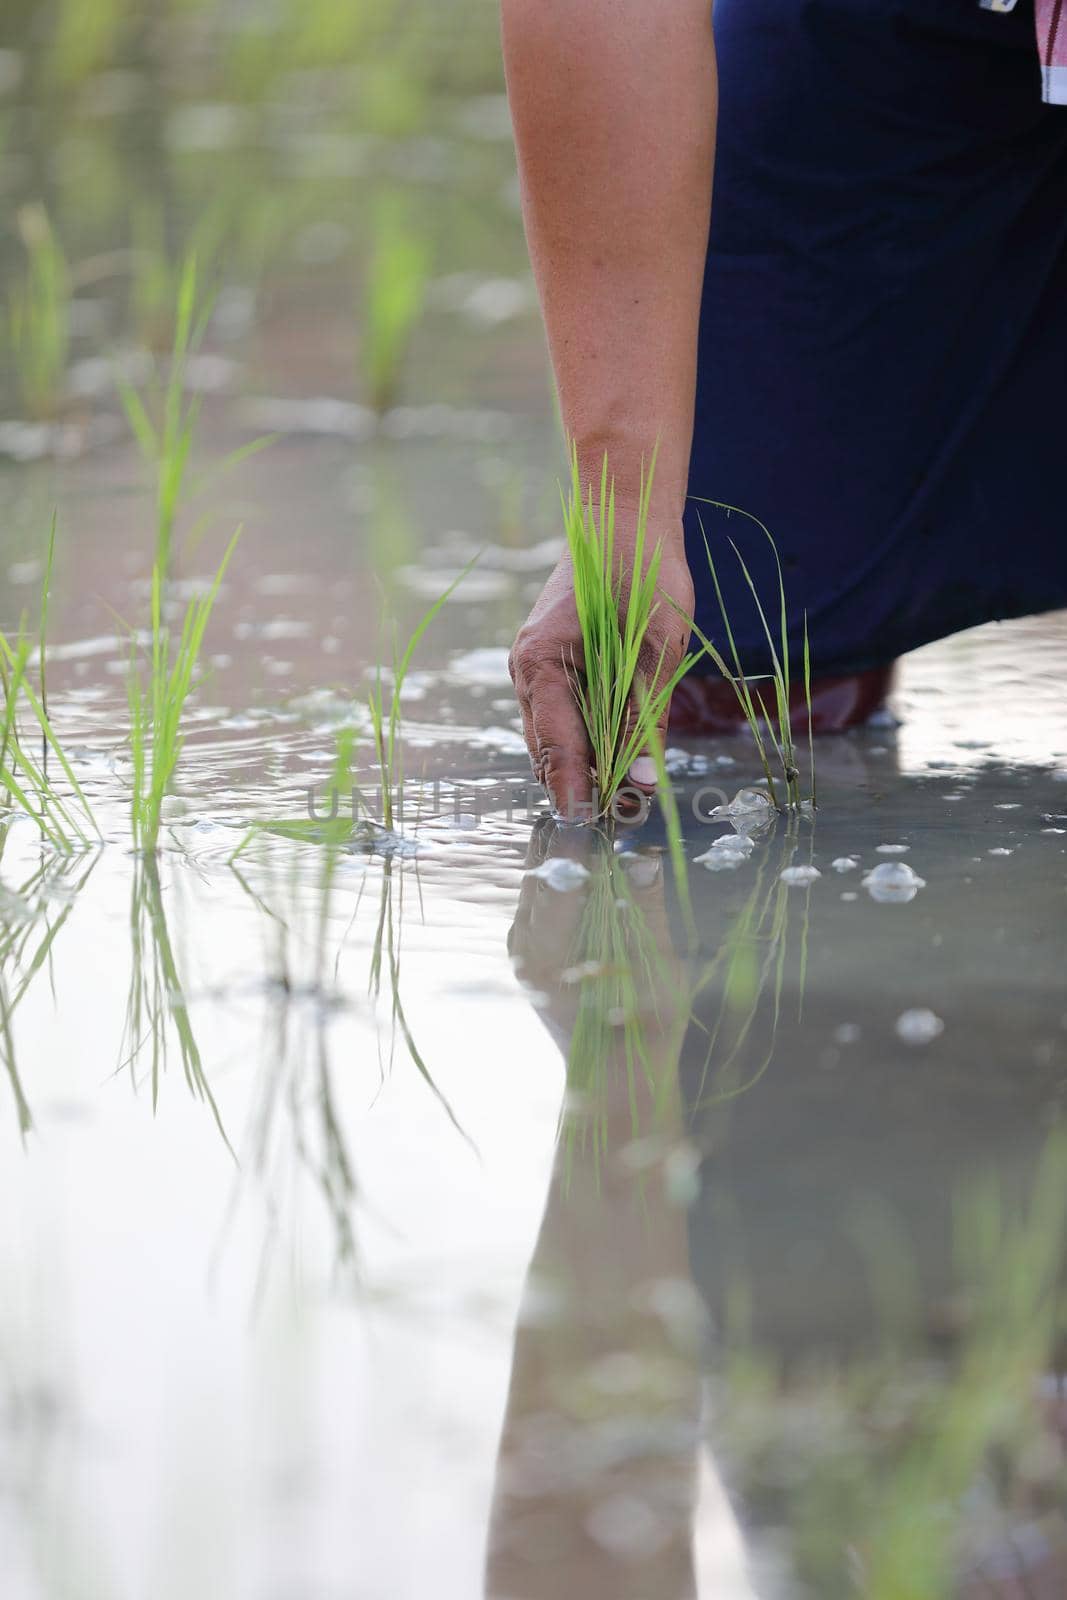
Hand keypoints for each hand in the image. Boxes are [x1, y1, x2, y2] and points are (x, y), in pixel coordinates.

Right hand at [509, 518, 694, 819]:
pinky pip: (564, 714)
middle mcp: (528, 668)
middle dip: (578, 786)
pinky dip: (586, 740)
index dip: (574, 788)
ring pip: (553, 735)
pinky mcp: (554, 661)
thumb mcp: (659, 643)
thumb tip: (643, 780)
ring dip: (582, 766)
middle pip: (547, 747)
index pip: (555, 744)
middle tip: (615, 821)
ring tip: (617, 801)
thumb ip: (647, 712)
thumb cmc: (643, 566)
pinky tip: (613, 758)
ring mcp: (536, 665)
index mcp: (542, 661)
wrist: (625, 512)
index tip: (591, 824)